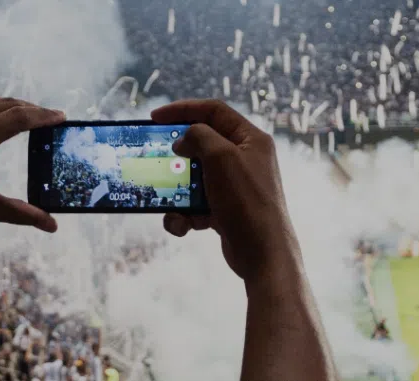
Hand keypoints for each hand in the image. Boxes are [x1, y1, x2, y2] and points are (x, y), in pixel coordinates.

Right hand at [153, 100, 296, 280]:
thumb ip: (199, 137)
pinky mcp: (226, 209)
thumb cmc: (245, 200)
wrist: (262, 253)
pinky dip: (185, 214)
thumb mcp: (220, 157)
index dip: (183, 109)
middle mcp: (245, 159)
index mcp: (250, 139)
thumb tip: (183, 140)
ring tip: (171, 205)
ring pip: (194, 178)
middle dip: (178, 156)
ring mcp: (235, 185)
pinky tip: (183, 226)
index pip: (214, 111)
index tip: (155, 118)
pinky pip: (197, 204)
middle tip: (158, 158)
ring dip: (177, 191)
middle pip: (202, 145)